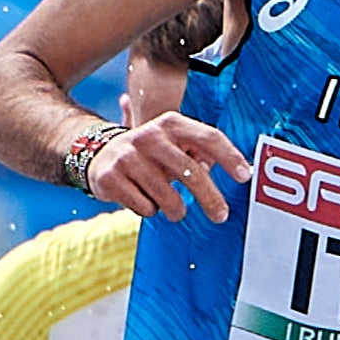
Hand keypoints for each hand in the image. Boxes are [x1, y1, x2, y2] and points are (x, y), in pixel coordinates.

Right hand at [88, 110, 252, 224]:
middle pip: (191, 172)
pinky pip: (146, 208)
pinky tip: (140, 197)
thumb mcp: (173, 144)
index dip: (229, 157)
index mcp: (170, 123)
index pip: (208, 137)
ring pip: (168, 198)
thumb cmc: (149, 154)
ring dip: (175, 210)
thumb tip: (237, 169)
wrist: (96, 154)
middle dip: (210, 199)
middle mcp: (149, 136)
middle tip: (221, 216)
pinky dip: (149, 210)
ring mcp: (128, 157)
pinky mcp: (110, 178)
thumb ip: (201, 152)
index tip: (244, 176)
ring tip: (170, 205)